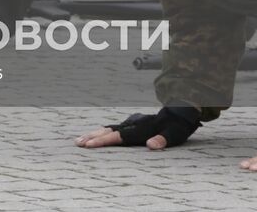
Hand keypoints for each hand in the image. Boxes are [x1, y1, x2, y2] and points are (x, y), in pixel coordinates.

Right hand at [76, 106, 200, 149]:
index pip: (118, 136)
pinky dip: (101, 132)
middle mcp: (132, 124)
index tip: (90, 145)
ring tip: (79, 141)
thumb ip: (163, 140)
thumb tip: (151, 145)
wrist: (178, 111)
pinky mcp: (130, 123)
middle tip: (77, 143)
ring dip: (93, 135)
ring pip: (108, 129)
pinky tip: (94, 135)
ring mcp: (130, 123)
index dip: (104, 141)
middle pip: (108, 131)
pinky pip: (112, 128)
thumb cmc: (176, 126)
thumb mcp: (174, 134)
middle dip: (92, 137)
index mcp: (140, 129)